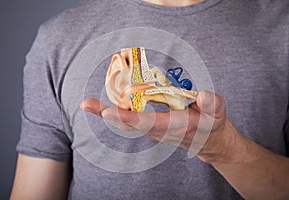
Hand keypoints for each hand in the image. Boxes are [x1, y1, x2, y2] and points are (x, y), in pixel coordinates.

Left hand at [80, 90, 235, 162]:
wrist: (207, 140)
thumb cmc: (211, 125)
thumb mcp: (217, 115)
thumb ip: (212, 105)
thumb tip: (203, 95)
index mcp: (174, 126)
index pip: (148, 123)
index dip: (129, 117)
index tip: (110, 111)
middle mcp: (159, 130)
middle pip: (130, 124)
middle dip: (108, 115)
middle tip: (87, 105)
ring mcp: (153, 129)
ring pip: (127, 122)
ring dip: (106, 114)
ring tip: (87, 105)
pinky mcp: (151, 125)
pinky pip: (130, 120)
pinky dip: (116, 113)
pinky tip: (102, 106)